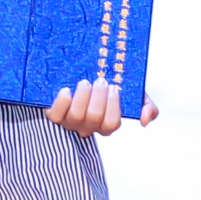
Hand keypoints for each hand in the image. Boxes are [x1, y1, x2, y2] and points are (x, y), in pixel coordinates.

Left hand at [44, 78, 159, 137]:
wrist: (81, 73)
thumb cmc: (108, 86)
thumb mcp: (132, 93)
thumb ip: (146, 105)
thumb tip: (145, 119)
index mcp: (106, 123)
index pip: (111, 124)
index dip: (113, 107)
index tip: (115, 87)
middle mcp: (87, 126)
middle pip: (94, 118)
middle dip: (98, 98)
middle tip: (100, 80)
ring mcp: (69, 121)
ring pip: (76, 117)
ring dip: (82, 97)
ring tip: (85, 82)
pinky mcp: (54, 115)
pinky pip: (55, 115)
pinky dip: (61, 102)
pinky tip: (66, 89)